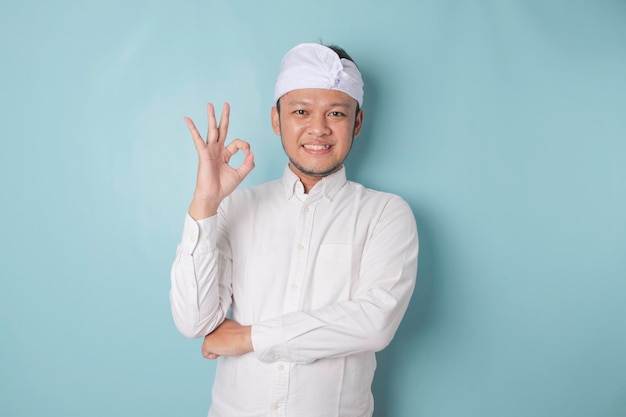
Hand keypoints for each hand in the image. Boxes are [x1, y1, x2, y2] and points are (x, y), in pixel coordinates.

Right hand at [185, 103, 254, 219]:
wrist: (213, 196)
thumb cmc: (223, 187)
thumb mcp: (240, 174)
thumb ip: (248, 164)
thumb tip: (252, 153)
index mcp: (225, 154)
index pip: (237, 143)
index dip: (245, 146)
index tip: (248, 155)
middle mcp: (217, 150)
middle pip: (222, 129)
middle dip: (224, 117)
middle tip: (226, 104)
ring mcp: (210, 151)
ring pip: (211, 130)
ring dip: (211, 117)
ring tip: (210, 105)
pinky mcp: (203, 154)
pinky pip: (198, 139)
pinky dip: (193, 129)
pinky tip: (187, 119)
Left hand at [201, 319, 252, 358]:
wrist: (242, 337)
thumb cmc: (241, 334)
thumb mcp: (232, 326)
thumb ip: (224, 329)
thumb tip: (224, 335)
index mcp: (217, 321)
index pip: (214, 332)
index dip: (221, 337)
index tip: (227, 338)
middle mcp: (210, 327)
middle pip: (211, 339)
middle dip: (218, 343)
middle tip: (227, 342)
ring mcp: (208, 335)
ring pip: (209, 346)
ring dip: (216, 349)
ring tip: (225, 346)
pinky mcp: (207, 344)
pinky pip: (206, 354)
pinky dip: (213, 356)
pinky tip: (221, 350)